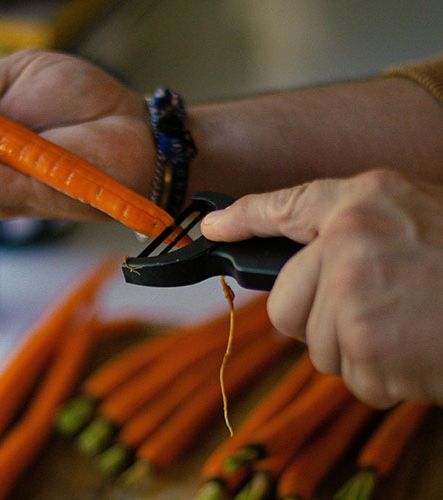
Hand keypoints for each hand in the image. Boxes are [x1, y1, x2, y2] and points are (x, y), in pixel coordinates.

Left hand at [201, 169, 442, 407]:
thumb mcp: (418, 223)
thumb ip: (356, 239)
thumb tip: (303, 277)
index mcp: (363, 203)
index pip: (286, 205)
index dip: (243, 218)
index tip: (213, 227)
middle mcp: (347, 240)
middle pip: (286, 307)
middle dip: (323, 323)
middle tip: (378, 313)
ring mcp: (352, 292)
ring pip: (321, 349)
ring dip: (363, 353)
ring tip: (414, 328)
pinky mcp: (365, 343)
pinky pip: (356, 379)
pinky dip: (389, 378)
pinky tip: (423, 350)